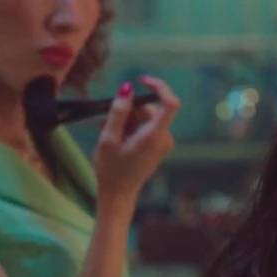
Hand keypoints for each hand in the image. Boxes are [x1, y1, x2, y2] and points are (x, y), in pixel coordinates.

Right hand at [91, 75, 178, 207]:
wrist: (118, 195)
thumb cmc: (111, 169)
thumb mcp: (109, 138)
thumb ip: (119, 112)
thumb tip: (127, 88)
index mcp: (155, 136)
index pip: (170, 103)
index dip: (159, 87)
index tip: (141, 80)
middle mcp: (164, 138)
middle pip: (150, 111)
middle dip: (128, 110)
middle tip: (106, 120)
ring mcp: (162, 144)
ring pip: (145, 119)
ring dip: (126, 120)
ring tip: (105, 130)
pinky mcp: (157, 148)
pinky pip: (145, 129)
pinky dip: (130, 128)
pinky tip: (114, 136)